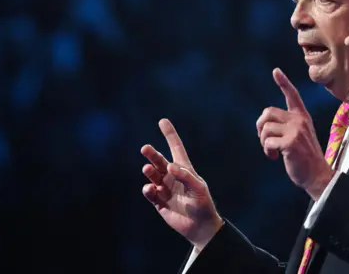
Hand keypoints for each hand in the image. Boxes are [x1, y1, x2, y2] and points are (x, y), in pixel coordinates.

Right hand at [141, 119, 222, 250]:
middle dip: (152, 154)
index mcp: (184, 170)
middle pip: (159, 161)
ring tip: (147, 169)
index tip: (163, 121)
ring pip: (153, 176)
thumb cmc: (203, 204)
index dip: (170, 135)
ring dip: (149, 171)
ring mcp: (165, 189)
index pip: (176, 148)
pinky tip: (150, 189)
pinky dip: (148, 190)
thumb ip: (186, 176)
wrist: (200, 227)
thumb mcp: (198, 188)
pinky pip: (150, 193)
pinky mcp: (159, 202)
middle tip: (145, 149)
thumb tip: (170, 166)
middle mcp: (172, 177)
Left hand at [256, 68, 334, 199]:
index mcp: (302, 117)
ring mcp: (296, 131)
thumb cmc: (305, 158)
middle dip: (260, 127)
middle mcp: (299, 121)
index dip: (284, 82)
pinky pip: (267, 141)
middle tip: (264, 140)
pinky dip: (267, 151)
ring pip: (265, 128)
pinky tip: (274, 157)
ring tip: (271, 151)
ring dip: (263, 142)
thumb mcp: (300, 136)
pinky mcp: (290, 143)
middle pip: (267, 113)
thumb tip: (266, 123)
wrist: (318, 175)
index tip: (276, 71)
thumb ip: (288, 126)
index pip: (292, 95)